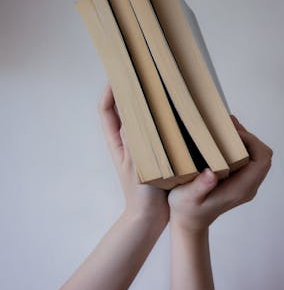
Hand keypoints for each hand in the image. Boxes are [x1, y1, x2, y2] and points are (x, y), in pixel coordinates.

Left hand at [99, 84, 168, 222]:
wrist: (150, 216)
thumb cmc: (140, 194)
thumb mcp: (136, 166)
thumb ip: (134, 142)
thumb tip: (131, 114)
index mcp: (117, 142)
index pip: (106, 110)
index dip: (109, 91)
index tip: (117, 74)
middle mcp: (127, 140)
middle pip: (123, 109)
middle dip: (128, 91)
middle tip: (141, 75)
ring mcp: (141, 145)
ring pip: (141, 117)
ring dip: (145, 103)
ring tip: (157, 88)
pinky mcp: (155, 150)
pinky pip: (156, 129)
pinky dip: (160, 118)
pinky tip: (172, 112)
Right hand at [168, 115, 272, 232]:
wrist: (190, 222)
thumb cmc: (186, 209)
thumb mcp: (187, 197)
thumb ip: (200, 186)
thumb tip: (212, 173)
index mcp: (240, 189)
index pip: (261, 160)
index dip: (252, 142)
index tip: (232, 133)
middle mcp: (248, 187)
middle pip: (263, 156)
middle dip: (249, 137)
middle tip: (228, 125)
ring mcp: (246, 185)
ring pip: (258, 156)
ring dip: (245, 140)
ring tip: (226, 127)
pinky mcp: (240, 182)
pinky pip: (249, 160)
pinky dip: (241, 146)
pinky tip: (225, 139)